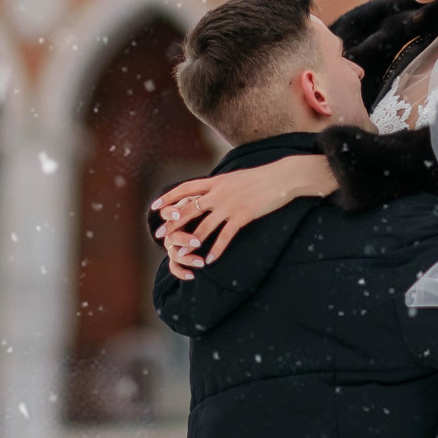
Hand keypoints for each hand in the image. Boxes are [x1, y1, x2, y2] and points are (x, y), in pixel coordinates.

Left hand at [154, 155, 334, 277]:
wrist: (282, 177)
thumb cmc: (260, 177)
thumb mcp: (235, 177)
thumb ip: (220, 185)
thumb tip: (209, 190)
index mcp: (216, 181)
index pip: (186, 188)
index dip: (169, 198)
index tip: (155, 207)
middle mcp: (219, 193)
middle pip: (189, 210)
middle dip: (173, 224)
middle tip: (160, 236)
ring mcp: (230, 205)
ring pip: (204, 227)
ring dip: (191, 243)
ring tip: (181, 255)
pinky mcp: (243, 216)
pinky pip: (225, 236)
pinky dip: (217, 249)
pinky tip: (210, 260)